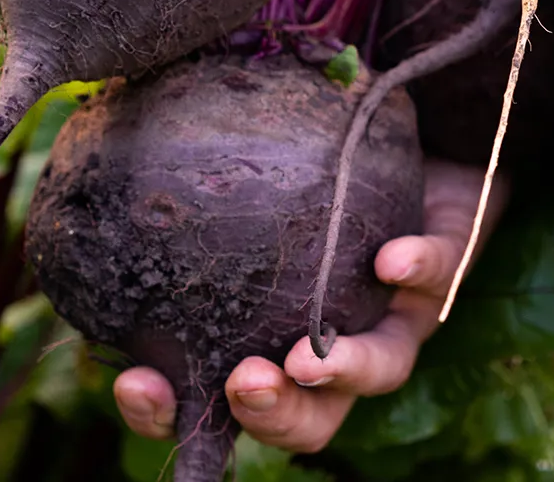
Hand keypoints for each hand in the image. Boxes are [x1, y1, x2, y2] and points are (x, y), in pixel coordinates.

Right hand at [113, 161, 505, 453]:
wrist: (425, 135)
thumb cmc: (312, 167)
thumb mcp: (246, 181)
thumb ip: (188, 183)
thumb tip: (101, 136)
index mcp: (275, 338)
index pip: (217, 403)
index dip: (173, 410)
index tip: (140, 383)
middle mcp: (343, 343)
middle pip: (310, 419)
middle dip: (271, 414)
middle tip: (243, 382)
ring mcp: (401, 310)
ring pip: (382, 370)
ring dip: (342, 371)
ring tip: (305, 357)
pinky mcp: (451, 262)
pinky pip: (440, 272)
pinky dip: (418, 269)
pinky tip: (390, 260)